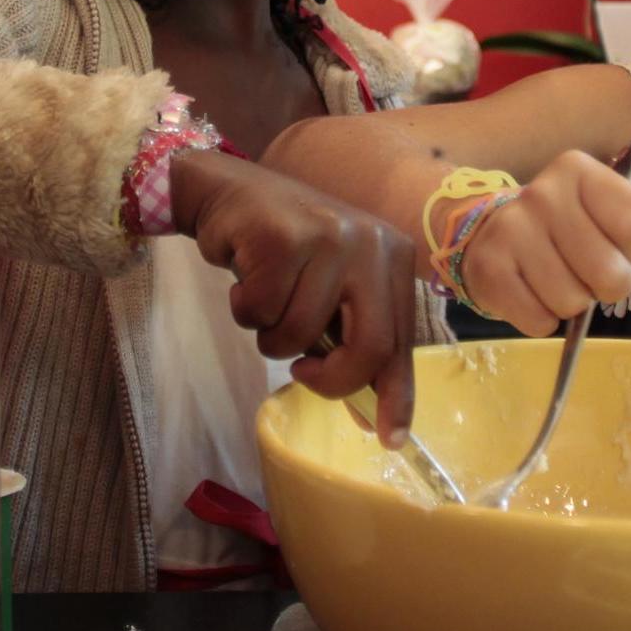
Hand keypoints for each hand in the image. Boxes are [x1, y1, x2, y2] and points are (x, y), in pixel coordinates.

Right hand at [171, 150, 418, 446]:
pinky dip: (244, 310)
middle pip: (367, 348)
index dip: (396, 395)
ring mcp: (329, 237)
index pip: (402, 341)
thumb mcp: (329, 291)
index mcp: (393, 257)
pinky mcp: (284, 238)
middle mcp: (372, 243)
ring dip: (270, 334)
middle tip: (302, 373)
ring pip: (301, 334)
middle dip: (330, 379)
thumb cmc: (283, 252)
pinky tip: (244, 278)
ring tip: (264, 299)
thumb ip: (349, 340)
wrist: (228, 192)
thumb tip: (369, 415)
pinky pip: (261, 312)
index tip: (390, 438)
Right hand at [456, 150, 630, 334]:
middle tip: (584, 270)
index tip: (611, 244)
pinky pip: (539, 321)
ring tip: (555, 280)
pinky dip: (542, 319)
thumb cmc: (567, 227)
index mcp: (577, 170)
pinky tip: (531, 292)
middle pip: (608, 275)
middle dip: (604, 286)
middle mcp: (541, 193)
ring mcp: (510, 230)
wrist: (492, 237)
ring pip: (572, 302)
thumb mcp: (609, 213)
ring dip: (571, 303)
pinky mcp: (489, 269)